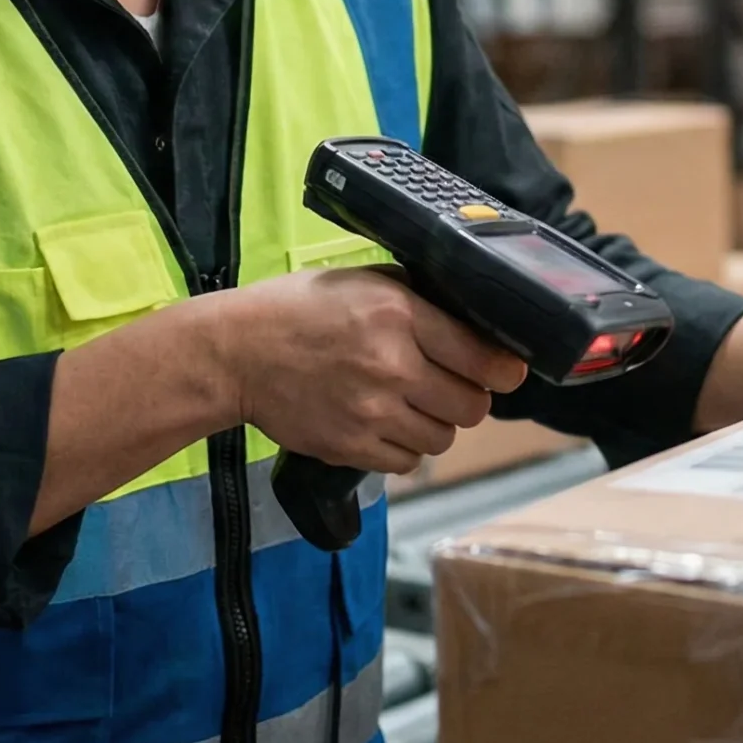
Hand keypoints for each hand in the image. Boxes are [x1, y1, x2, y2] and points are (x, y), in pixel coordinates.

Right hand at [218, 267, 528, 473]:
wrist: (235, 354)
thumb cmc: (296, 309)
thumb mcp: (362, 280)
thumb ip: (417, 298)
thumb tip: (470, 320)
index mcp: (400, 315)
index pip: (484, 358)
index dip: (504, 369)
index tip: (507, 372)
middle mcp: (393, 366)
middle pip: (472, 406)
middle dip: (468, 398)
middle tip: (451, 387)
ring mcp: (373, 413)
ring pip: (443, 439)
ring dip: (436, 425)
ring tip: (412, 406)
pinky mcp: (352, 448)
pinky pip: (408, 462)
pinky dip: (405, 448)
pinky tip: (387, 425)